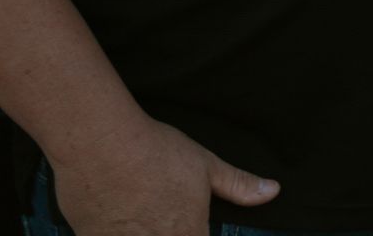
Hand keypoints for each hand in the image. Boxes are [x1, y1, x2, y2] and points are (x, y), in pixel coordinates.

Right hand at [50, 115, 276, 234]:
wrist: (101, 146)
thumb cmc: (156, 152)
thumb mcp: (206, 165)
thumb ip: (239, 185)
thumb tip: (272, 191)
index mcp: (188, 233)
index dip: (199, 233)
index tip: (195, 226)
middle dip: (173, 231)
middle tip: (166, 215)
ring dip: (144, 233)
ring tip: (144, 213)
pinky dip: (115, 233)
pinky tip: (118, 220)